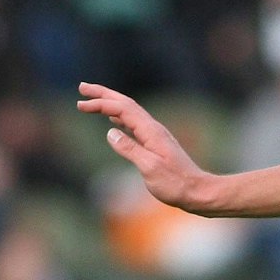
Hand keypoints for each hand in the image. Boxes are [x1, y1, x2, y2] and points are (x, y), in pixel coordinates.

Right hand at [76, 83, 210, 210]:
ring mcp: (156, 136)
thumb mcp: (150, 168)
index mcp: (151, 132)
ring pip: (130, 113)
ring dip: (110, 104)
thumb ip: (130, 149)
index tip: (80, 105)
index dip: (101, 104)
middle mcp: (154, 129)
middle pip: (126, 104)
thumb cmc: (176, 184)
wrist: (199, 192)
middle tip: (82, 87)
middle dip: (104, 94)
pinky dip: (120, 118)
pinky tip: (114, 120)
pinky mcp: (156, 145)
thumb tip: (110, 132)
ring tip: (92, 99)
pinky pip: (134, 124)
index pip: (122, 109)